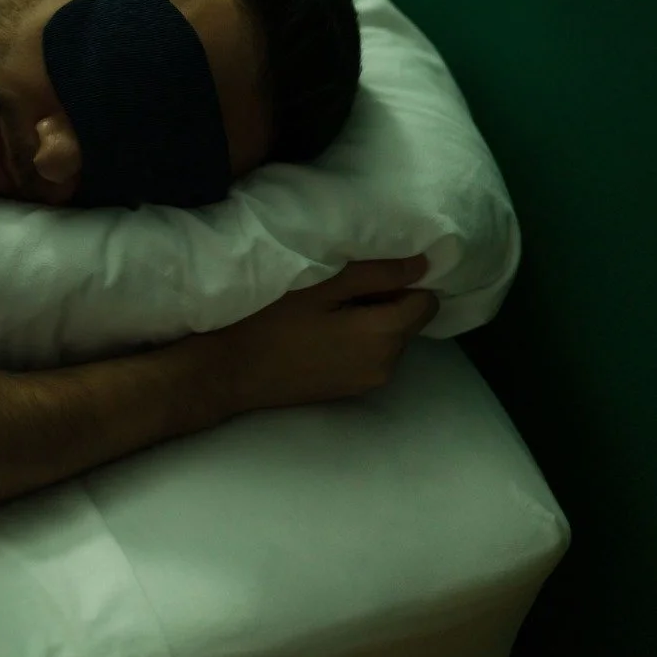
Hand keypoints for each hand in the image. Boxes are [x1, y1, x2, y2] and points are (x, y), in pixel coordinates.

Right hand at [209, 256, 439, 414]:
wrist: (230, 372)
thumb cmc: (270, 321)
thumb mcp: (321, 285)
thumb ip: (376, 274)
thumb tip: (423, 264)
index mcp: (383, 335)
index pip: (427, 302)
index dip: (405, 282)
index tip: (369, 273)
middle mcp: (386, 365)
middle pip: (410, 322)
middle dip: (389, 301)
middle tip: (341, 288)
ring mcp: (368, 382)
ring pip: (392, 340)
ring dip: (373, 322)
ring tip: (329, 311)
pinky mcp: (350, 391)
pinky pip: (373, 357)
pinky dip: (360, 341)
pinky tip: (323, 334)